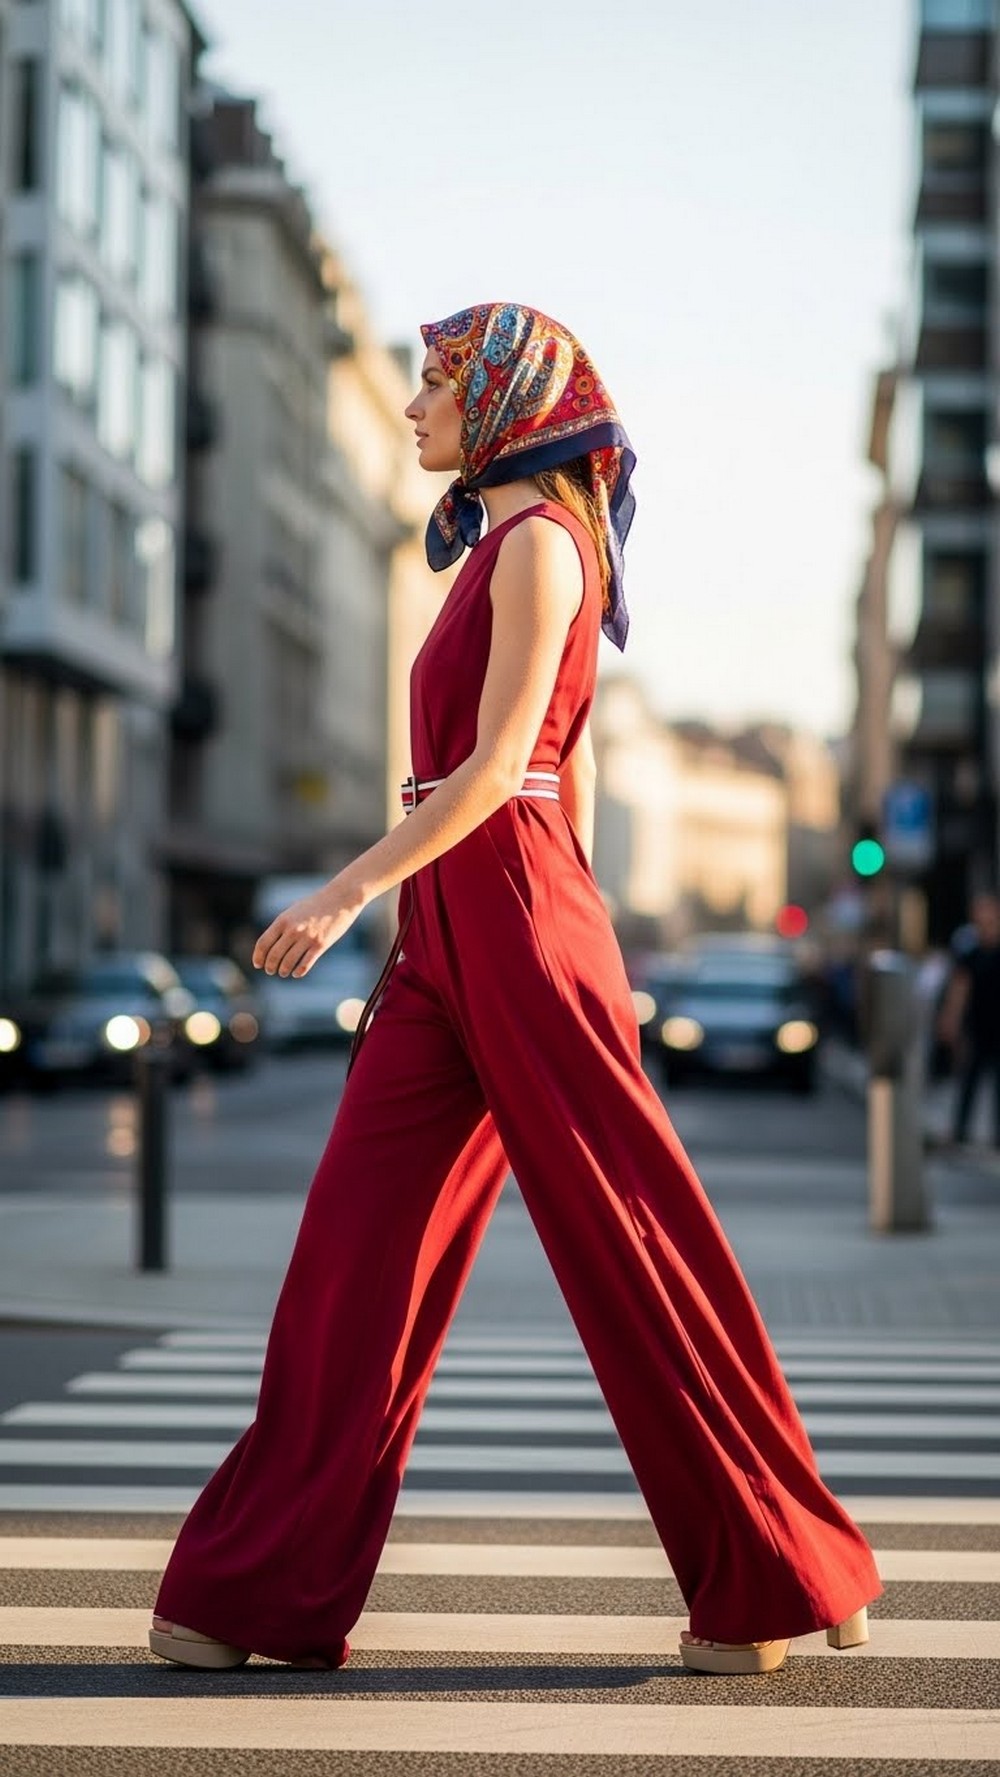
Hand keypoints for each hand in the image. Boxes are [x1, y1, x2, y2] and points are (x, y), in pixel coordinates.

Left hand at [252, 874, 366, 978]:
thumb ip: (282, 926)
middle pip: (274, 955)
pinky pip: (305, 964)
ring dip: (283, 971)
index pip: (263, 943)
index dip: (258, 956)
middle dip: (270, 967)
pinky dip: (298, 972)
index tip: (257, 964)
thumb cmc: (316, 905)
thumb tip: (270, 945)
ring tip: (283, 973)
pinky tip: (296, 973)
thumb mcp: (294, 911)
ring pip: (288, 962)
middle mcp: (293, 930)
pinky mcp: (321, 945)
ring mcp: (307, 938)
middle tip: (270, 971)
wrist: (340, 898)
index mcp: (283, 920)